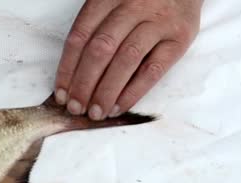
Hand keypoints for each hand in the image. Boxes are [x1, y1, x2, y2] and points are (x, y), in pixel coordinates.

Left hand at [54, 0, 202, 119]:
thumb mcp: (113, 2)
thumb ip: (95, 29)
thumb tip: (73, 77)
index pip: (80, 37)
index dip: (67, 69)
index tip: (61, 93)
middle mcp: (133, 7)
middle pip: (101, 50)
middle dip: (84, 85)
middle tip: (75, 107)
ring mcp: (158, 21)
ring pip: (125, 61)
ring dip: (106, 92)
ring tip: (95, 113)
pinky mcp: (180, 37)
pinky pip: (153, 70)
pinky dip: (133, 92)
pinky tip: (118, 107)